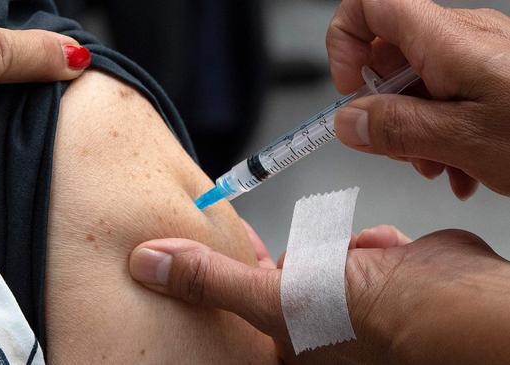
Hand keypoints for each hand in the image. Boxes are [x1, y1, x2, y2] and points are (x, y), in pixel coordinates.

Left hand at [129, 225, 509, 363]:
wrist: (452, 309)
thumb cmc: (365, 322)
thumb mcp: (270, 298)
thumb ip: (210, 279)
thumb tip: (146, 263)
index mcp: (284, 342)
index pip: (240, 298)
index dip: (232, 268)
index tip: (225, 242)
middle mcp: (318, 328)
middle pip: (288, 272)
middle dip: (306, 260)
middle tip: (320, 267)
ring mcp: (354, 304)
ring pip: (326, 254)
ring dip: (342, 251)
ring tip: (364, 268)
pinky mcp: (387, 278)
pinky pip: (363, 243)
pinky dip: (375, 243)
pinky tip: (392, 258)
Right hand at [327, 0, 509, 198]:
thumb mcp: (465, 141)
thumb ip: (397, 128)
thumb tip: (349, 120)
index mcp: (447, 40)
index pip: (369, 4)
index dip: (343, 41)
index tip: (349, 87)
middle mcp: (462, 37)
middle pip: (389, 52)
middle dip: (383, 104)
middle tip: (400, 146)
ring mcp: (480, 56)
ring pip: (418, 79)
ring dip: (414, 126)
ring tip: (440, 165)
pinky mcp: (496, 75)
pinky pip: (448, 92)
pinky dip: (441, 129)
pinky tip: (462, 164)